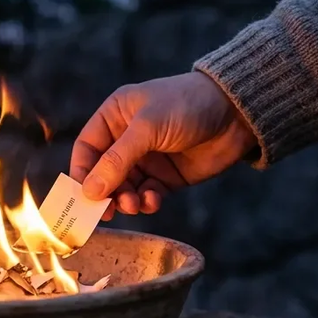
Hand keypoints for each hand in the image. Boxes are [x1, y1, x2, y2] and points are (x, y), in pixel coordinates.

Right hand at [70, 71, 257, 219]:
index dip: (81, 173)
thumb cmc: (187, 106)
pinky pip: (147, 195)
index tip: (82, 197)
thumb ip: (117, 159)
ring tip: (134, 205)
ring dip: (125, 200)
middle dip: (104, 193)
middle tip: (106, 212)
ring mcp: (147, 159)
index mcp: (115, 115)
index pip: (87, 148)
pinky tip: (153, 200)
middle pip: (102, 173)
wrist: (236, 114)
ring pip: (124, 188)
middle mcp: (127, 138)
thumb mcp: (148, 127)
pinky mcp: (166, 177)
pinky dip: (146, 202)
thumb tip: (89, 191)